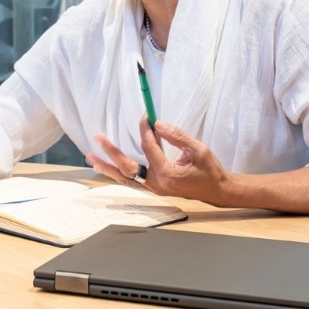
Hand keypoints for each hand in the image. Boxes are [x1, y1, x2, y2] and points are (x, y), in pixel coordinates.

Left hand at [86, 116, 230, 205]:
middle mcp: (157, 184)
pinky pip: (133, 181)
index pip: (149, 148)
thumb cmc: (210, 170)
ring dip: (108, 167)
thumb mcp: (198, 149)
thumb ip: (177, 136)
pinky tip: (107, 168)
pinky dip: (119, 174)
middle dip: (112, 151)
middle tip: (98, 138)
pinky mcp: (155, 188)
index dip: (145, 130)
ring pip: (126, 177)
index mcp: (167, 174)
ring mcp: (154, 188)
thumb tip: (157, 124)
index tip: (145, 117)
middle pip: (128, 166)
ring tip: (90, 158)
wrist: (218, 191)